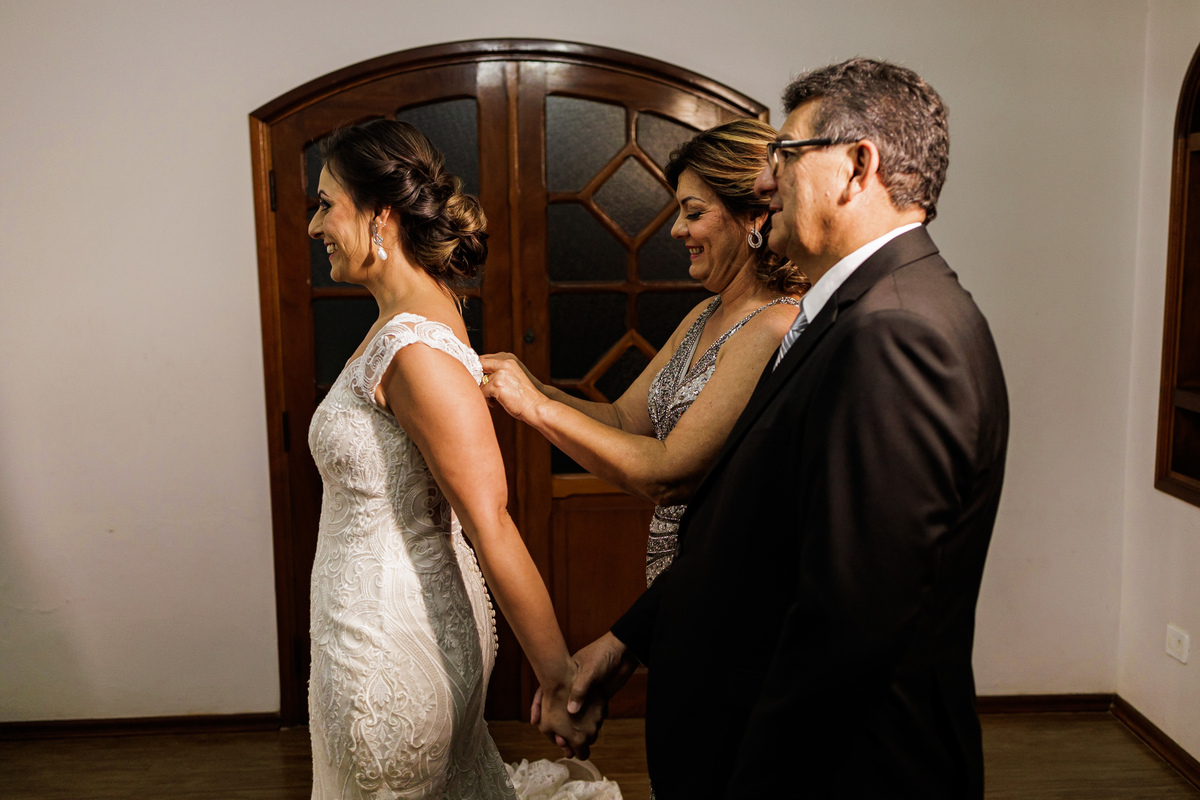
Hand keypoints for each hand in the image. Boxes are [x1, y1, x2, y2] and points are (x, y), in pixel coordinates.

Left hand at [479, 353, 545, 421]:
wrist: (535, 406)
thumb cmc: (524, 395)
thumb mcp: (513, 375)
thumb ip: (499, 370)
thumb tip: (480, 373)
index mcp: (509, 359)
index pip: (485, 358)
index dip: (479, 369)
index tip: (479, 379)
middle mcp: (504, 363)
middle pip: (480, 365)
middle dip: (477, 378)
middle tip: (481, 388)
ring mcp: (501, 373)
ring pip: (480, 382)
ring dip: (484, 392)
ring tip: (493, 399)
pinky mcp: (497, 385)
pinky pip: (482, 392)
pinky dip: (487, 399)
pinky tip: (495, 403)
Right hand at [531, 633, 638, 756]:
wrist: (624, 651)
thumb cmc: (603, 654)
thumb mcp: (590, 669)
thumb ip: (580, 689)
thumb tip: (571, 711)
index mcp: (566, 675)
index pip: (547, 691)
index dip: (539, 707)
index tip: (536, 721)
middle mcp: (573, 686)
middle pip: (559, 708)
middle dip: (556, 725)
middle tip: (557, 740)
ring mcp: (586, 694)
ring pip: (574, 716)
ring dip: (572, 730)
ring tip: (570, 745)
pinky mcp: (598, 700)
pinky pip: (590, 717)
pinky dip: (586, 727)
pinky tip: (586, 738)